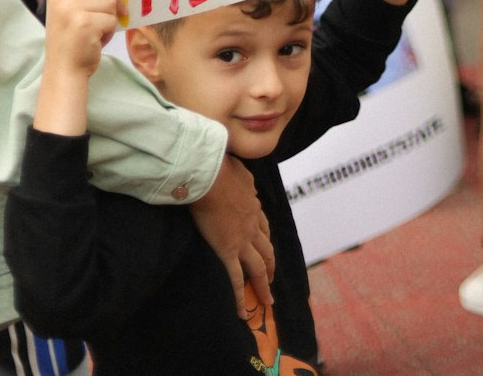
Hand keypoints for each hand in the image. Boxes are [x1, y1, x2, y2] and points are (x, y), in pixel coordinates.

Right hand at [35, 0, 124, 134]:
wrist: (65, 73)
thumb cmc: (74, 43)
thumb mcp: (71, 13)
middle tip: (111, 16)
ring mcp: (70, 8)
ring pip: (110, 0)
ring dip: (111, 18)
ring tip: (96, 32)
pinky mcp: (83, 22)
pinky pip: (111, 18)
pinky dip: (110, 31)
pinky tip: (96, 41)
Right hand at [190, 155, 275, 315]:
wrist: (210, 175)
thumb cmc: (220, 168)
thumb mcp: (240, 170)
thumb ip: (245, 180)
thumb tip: (246, 183)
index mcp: (254, 206)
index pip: (263, 227)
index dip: (265, 240)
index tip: (266, 247)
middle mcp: (252, 226)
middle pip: (267, 250)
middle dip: (271, 265)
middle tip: (272, 278)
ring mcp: (242, 240)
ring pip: (259, 267)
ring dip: (264, 285)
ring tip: (267, 299)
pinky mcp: (228, 251)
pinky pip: (237, 279)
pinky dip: (240, 298)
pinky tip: (242, 313)